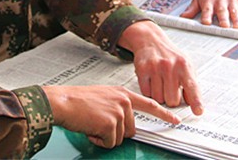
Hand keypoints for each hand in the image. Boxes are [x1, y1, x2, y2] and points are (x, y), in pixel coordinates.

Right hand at [42, 85, 180, 147]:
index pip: (149, 104)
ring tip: (92, 122)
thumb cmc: (77, 100)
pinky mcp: (111, 123)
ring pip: (120, 138)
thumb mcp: (103, 97)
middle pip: (132, 129)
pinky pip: (110, 143)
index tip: (175, 120)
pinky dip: (99, 140)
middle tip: (98, 122)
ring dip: (105, 136)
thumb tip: (125, 123)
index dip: (163, 114)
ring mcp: (119, 112)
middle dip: (116, 132)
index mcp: (122, 94)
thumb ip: (117, 106)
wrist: (63, 101)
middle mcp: (124, 101)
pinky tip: (90, 128)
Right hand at [118, 21, 202, 111]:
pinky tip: (151, 81)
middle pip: (172, 100)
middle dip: (171, 99)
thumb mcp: (186, 66)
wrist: (151, 41)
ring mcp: (155, 67)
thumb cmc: (170, 56)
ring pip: (158, 99)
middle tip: (169, 88)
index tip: (198, 112)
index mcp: (184, 66)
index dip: (196, 101)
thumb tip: (192, 104)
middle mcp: (170, 66)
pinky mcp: (142, 69)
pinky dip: (149, 91)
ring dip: (159, 95)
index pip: (192, 87)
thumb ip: (191, 84)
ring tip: (160, 83)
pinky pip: (146, 93)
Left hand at [180, 0, 237, 27]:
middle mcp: (220, 2)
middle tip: (224, 28)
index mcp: (209, 2)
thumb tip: (182, 19)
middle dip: (223, 20)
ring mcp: (232, 2)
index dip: (206, 17)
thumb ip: (191, 9)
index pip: (207, 10)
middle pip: (222, 12)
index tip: (206, 24)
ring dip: (236, 20)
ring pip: (234, 12)